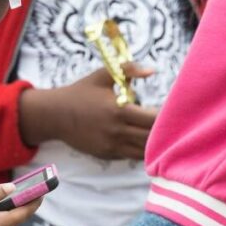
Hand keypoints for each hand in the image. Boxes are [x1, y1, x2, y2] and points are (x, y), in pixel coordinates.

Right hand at [19, 63, 158, 160]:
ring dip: (154, 144)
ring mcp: (112, 146)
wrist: (55, 115)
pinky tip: (144, 141)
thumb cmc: (81, 92)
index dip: (165, 116)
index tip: (170, 110)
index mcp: (119, 110)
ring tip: (160, 134)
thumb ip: (128, 69)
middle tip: (170, 123)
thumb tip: (152, 70)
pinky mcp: (107, 155)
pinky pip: (131, 156)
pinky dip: (141, 150)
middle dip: (163, 131)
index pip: (153, 119)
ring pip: (143, 151)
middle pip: (151, 137)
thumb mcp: (103, 75)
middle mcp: (117, 131)